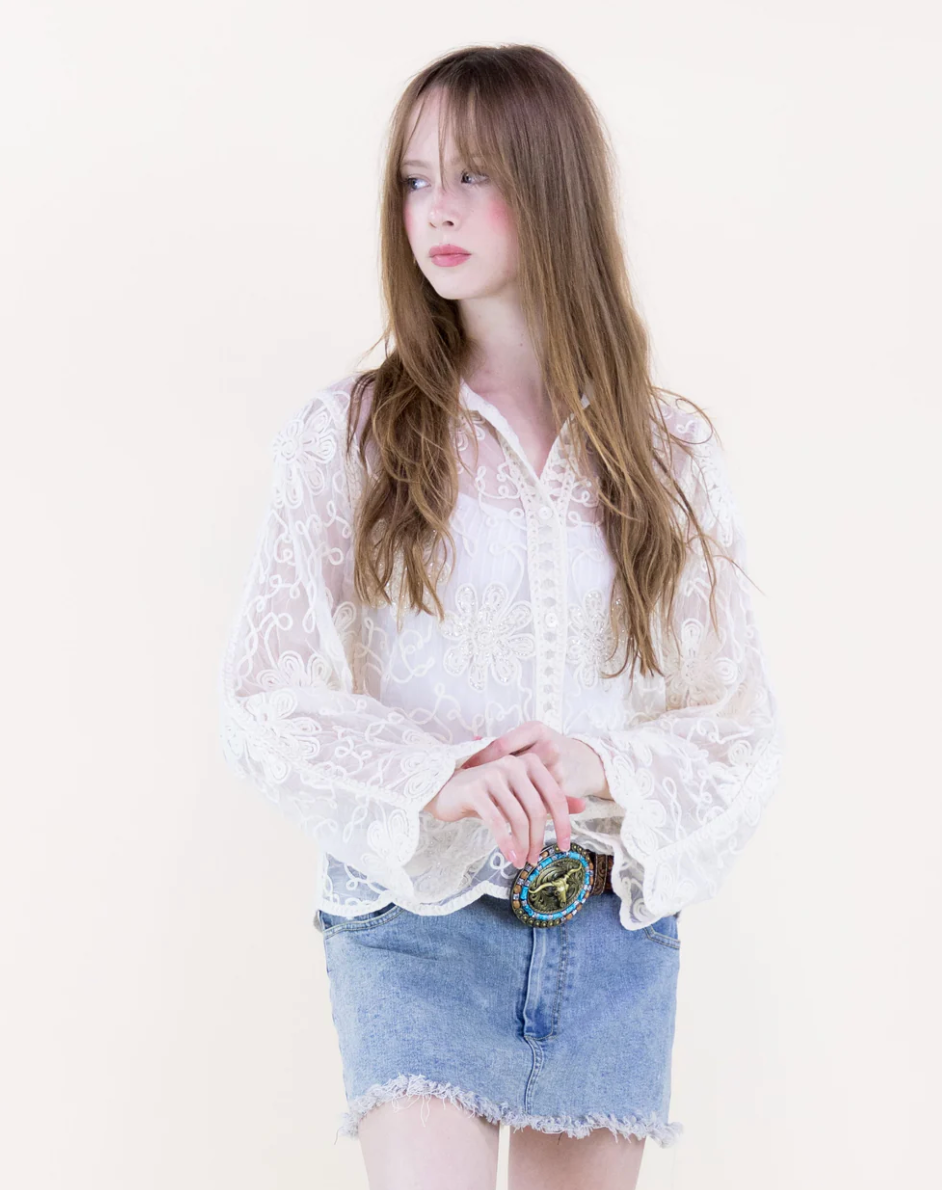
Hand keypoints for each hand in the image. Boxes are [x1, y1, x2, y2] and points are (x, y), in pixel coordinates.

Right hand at [425, 748, 585, 868]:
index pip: (554, 796)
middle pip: (536, 809)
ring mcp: (493, 774)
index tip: (565, 847)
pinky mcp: (475, 789)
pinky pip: (497, 821)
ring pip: (517, 817)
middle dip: (538, 839)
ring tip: (521, 861)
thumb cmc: (487, 794)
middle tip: (535, 859)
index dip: (563, 824)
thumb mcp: (519, 794)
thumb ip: (548, 798)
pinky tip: (509, 857)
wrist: (446, 790)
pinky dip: (506, 842)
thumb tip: (583, 806)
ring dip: (522, 845)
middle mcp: (513, 764)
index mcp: (528, 763)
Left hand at [461, 720, 610, 804]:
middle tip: (471, 796)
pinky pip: (539, 805)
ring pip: (525, 793)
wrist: (591, 761)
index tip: (464, 770)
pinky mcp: (565, 789)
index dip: (480, 758)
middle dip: (491, 783)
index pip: (500, 745)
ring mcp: (558, 769)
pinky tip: (513, 825)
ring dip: (508, 807)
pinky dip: (525, 815)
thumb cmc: (553, 749)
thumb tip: (472, 738)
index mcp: (536, 730)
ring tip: (488, 813)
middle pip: (510, 768)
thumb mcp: (533, 738)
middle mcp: (547, 747)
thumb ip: (506, 743)